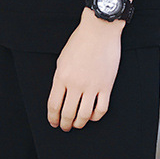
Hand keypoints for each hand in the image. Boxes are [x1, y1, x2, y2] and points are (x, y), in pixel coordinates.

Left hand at [47, 12, 122, 131]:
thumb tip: (60, 95)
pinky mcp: (106, 86)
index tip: (53, 123)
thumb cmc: (80, 41)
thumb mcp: (62, 59)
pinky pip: (101, 109)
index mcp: (61, 77)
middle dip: (64, 124)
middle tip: (64, 127)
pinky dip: (95, 116)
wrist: (99, 31)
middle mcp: (75, 84)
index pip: (53, 105)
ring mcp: (92, 86)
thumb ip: (60, 78)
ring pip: (84, 115)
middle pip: (68, 113)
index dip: (52, 118)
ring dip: (79, 123)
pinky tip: (92, 116)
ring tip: (77, 125)